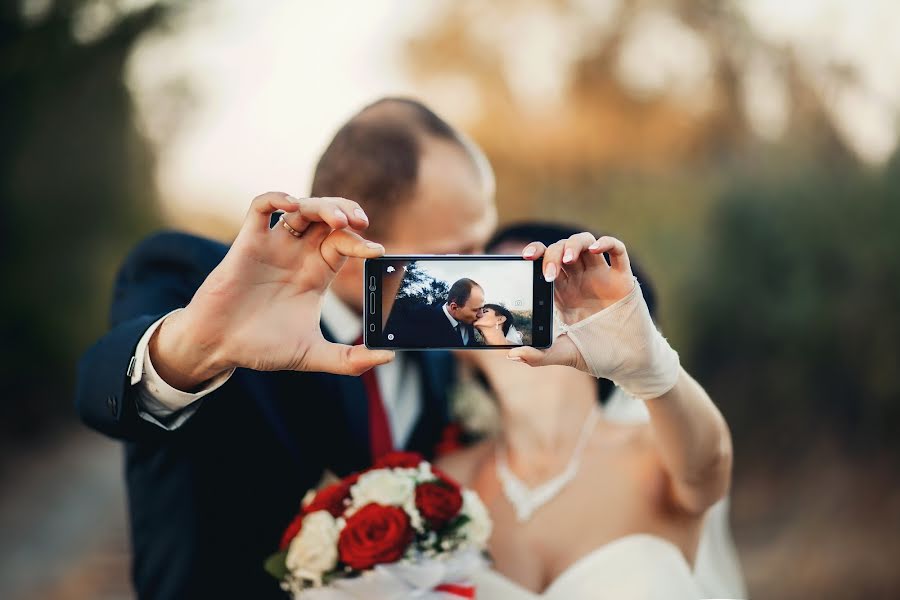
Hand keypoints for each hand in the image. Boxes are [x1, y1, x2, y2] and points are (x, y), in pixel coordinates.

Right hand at [151, 192, 393, 389]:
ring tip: (337, 218)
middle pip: (327, 218)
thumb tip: (389, 357)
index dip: (362, 243)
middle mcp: (297, 254)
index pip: (344, 244)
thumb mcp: (312, 355)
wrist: (218, 348)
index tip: (378, 251)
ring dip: (322, 205)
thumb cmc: (262, 348)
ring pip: (302, 208)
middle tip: (361, 221)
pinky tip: (291, 205)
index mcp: (316, 273)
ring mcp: (273, 246)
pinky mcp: (246, 242)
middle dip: (347, 212)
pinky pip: (260, 207)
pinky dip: (276, 198)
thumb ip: (350, 358)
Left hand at [507, 234, 636, 370]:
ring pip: (586, 243)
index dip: (537, 252)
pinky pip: (618, 251)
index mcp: (563, 291)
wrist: (628, 363)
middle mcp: (581, 279)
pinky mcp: (623, 279)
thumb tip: (513, 355)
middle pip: (563, 249)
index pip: (546, 261)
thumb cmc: (596, 354)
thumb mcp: (564, 354)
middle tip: (549, 274)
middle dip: (553, 254)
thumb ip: (539, 355)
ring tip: (568, 259)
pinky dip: (607, 243)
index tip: (525, 258)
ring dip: (574, 244)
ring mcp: (602, 277)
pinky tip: (596, 249)